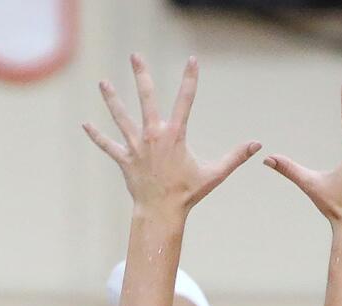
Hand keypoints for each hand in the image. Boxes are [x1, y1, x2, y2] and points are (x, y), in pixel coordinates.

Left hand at [84, 54, 260, 217]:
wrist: (161, 212)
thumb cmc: (188, 193)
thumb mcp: (214, 174)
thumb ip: (235, 157)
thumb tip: (257, 145)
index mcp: (175, 135)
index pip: (186, 100)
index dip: (190, 79)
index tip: (192, 60)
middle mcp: (153, 135)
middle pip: (146, 99)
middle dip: (141, 75)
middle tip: (135, 56)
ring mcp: (135, 146)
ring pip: (121, 117)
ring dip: (111, 99)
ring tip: (103, 82)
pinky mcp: (124, 158)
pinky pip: (107, 145)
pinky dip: (96, 136)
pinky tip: (85, 124)